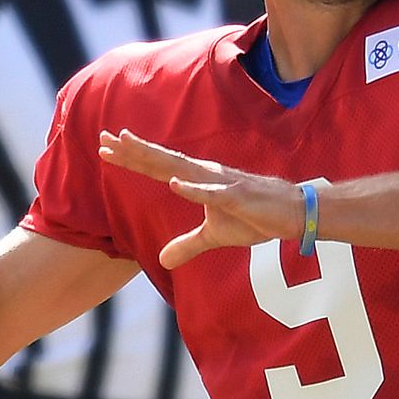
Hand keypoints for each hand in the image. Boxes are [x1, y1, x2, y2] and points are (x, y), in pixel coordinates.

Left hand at [99, 129, 306, 267]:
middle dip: (133, 150)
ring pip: (181, 168)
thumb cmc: (257, 218)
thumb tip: (162, 260)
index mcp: (199, 180)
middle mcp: (206, 175)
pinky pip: (213, 193)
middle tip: (103, 138)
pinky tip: (174, 183)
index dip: (132, 159)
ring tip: (128, 146)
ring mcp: (221, 184)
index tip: (105, 150)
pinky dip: (193, 189)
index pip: (159, 167)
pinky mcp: (238, 197)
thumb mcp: (216, 235)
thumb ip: (187, 245)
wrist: (295, 213)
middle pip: (162, 160)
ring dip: (154, 158)